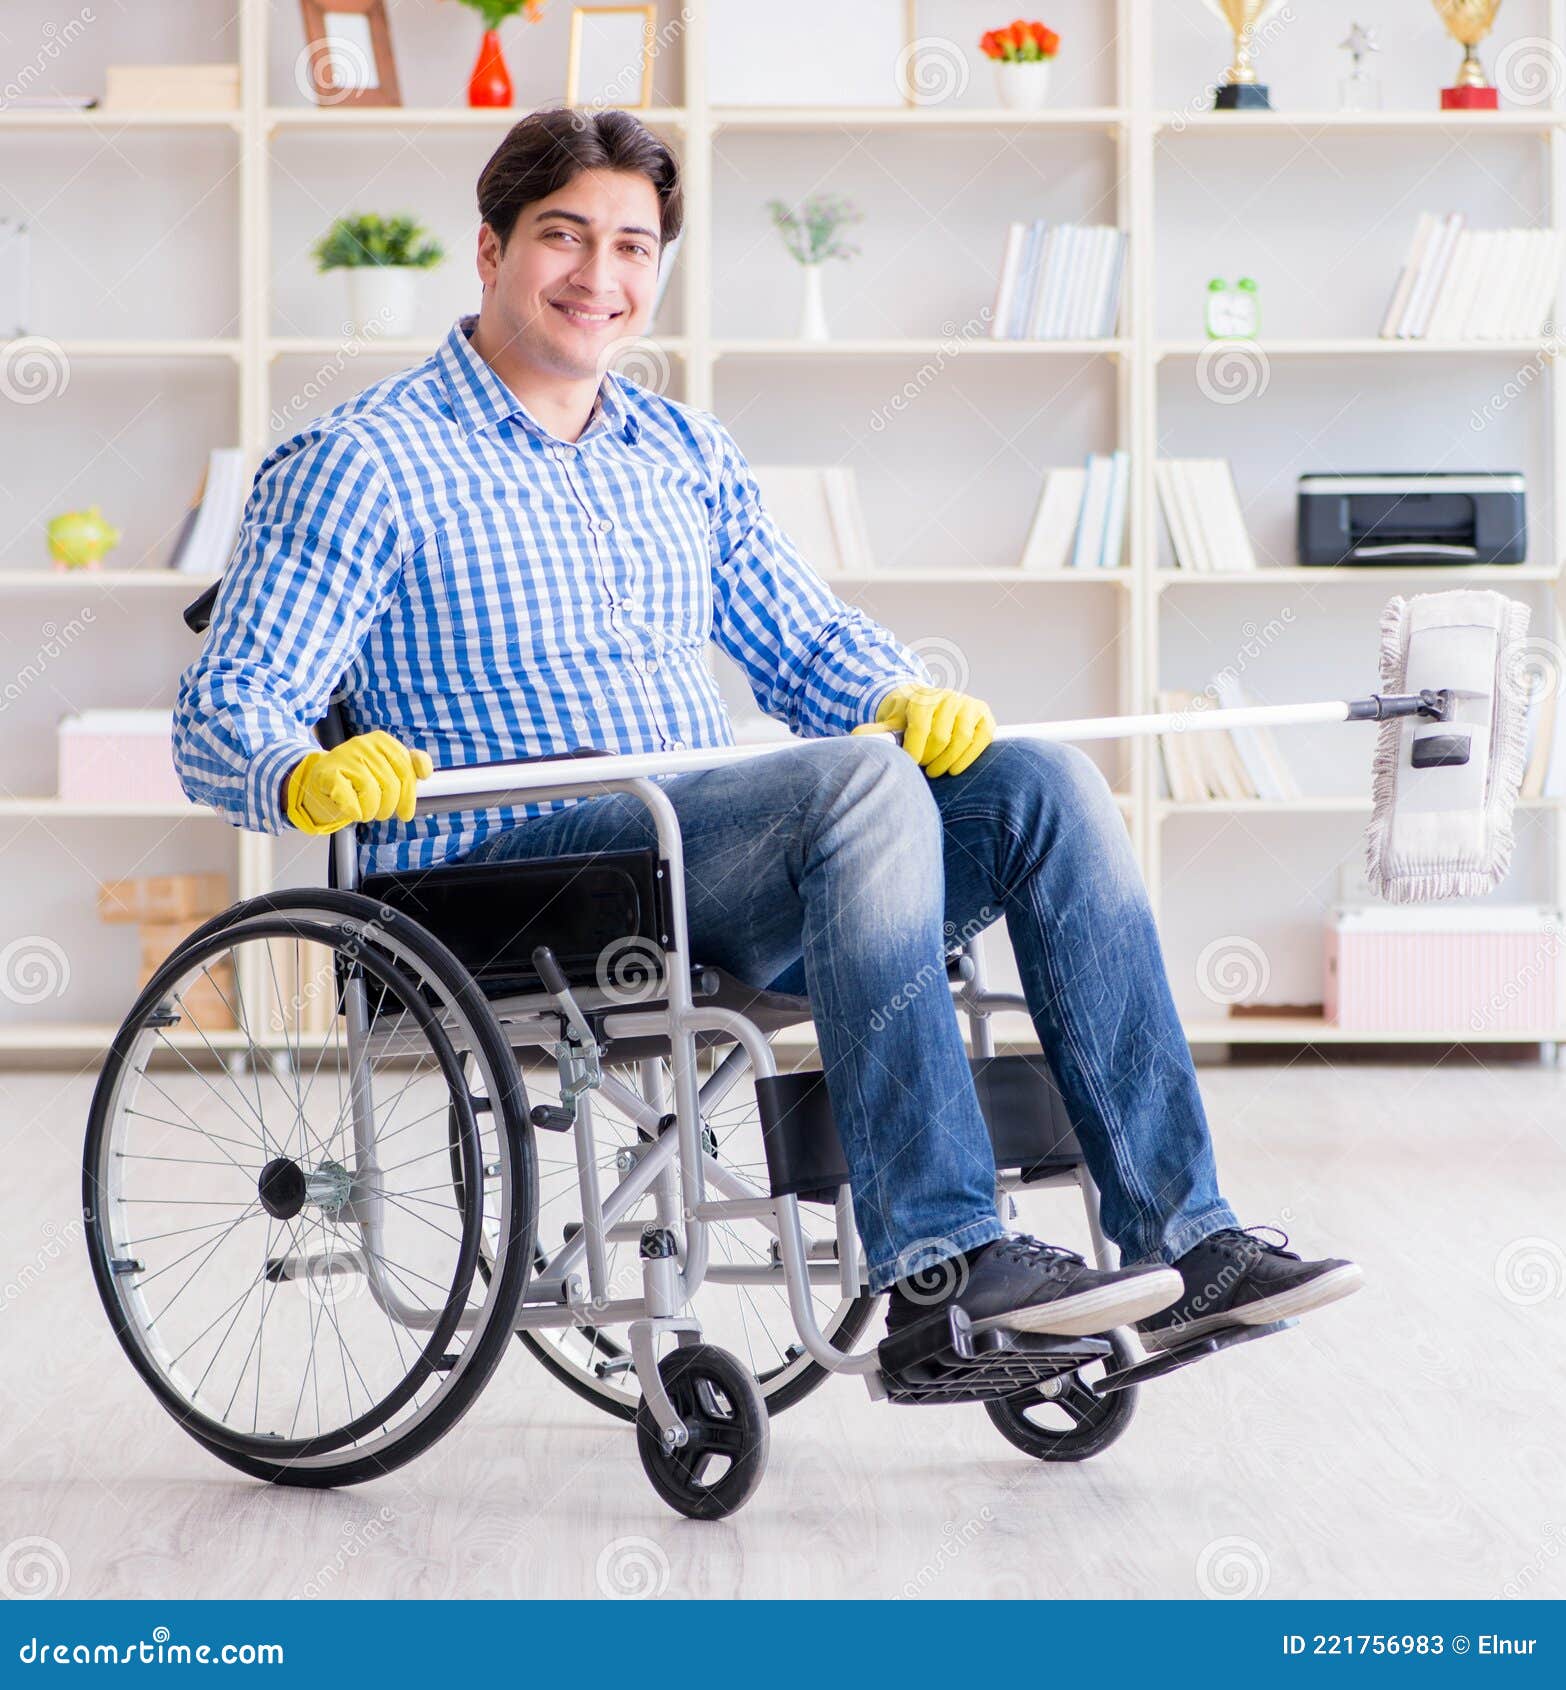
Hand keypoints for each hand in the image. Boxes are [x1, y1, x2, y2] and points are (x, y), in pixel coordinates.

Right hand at [284, 730, 432, 834]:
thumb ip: (409, 766)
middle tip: (380, 813)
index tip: (406, 812)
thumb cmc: (358, 779)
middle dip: (388, 807)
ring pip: (372, 793)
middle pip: (392, 785)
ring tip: (365, 812)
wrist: (320, 782)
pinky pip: (349, 799)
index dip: (409, 795)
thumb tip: (425, 771)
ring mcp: (344, 756)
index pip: (408, 768)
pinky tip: (351, 811)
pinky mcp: (327, 772)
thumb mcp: (386, 768)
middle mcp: (364, 744)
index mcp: (383, 741)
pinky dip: (353, 811)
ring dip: (370, 811)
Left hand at [852, 682, 994, 777]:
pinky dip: (968, 758)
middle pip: (940, 737)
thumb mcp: (891, 722)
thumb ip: (877, 731)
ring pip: (961, 739)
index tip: (910, 766)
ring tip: (936, 772)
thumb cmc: (908, 718)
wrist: (930, 703)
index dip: (915, 752)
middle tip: (922, 769)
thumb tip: (856, 736)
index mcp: (923, 698)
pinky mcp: (984, 715)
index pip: (920, 727)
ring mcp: (968, 704)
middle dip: (929, 758)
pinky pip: (981, 739)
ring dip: (947, 761)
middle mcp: (947, 697)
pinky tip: (954, 769)